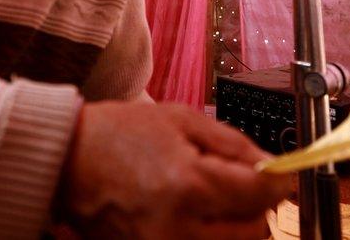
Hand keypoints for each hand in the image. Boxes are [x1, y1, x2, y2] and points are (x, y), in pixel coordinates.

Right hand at [57, 100, 290, 238]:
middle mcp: (178, 226)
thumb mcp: (183, 120)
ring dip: (237, 227)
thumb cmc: (120, 133)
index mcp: (189, 183)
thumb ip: (233, 145)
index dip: (280, 182)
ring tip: (219, 201)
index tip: (282, 175)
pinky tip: (200, 218)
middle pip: (253, 231)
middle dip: (258, 207)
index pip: (260, 194)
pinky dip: (210, 237)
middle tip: (247, 186)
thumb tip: (271, 165)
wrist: (66, 159)